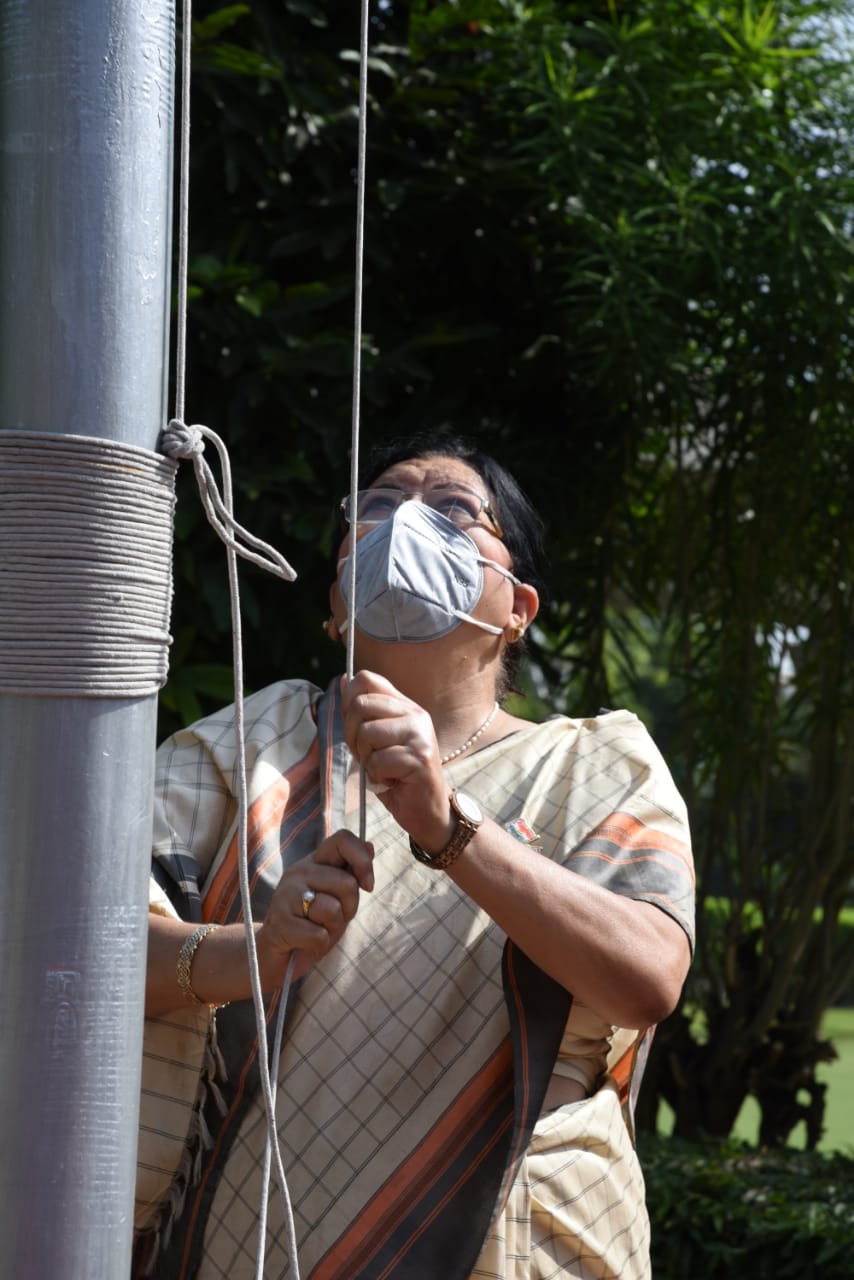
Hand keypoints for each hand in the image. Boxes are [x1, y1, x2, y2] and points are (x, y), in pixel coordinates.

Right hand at [256, 828, 373, 986]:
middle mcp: (298, 872)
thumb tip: (370, 846)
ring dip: (333, 927)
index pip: (342, 839)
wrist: (275, 954)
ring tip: (317, 929)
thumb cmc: (311, 924)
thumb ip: (351, 874)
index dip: (363, 860)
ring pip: (332, 909)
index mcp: (313, 862)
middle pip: (347, 883)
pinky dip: (319, 944)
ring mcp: (285, 896)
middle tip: (332, 918)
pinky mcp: (279, 924)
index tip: (368, 886)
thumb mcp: (337, 898)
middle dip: (350, 908)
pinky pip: (318, 934)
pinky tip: (306, 942)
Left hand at [341, 671, 453, 850]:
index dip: (348, 699)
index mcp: (405, 706)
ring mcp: (419, 734)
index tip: (352, 725)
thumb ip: (364, 715)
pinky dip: (376, 776)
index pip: (367, 679)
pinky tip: (391, 781)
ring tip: (382, 769)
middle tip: (366, 755)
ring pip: (366, 733)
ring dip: (365, 758)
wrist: (428, 811)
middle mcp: (415, 714)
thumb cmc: (398, 777)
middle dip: (351, 735)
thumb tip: (343, 679)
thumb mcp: (378, 741)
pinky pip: (376, 760)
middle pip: (360, 704)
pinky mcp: (419, 757)